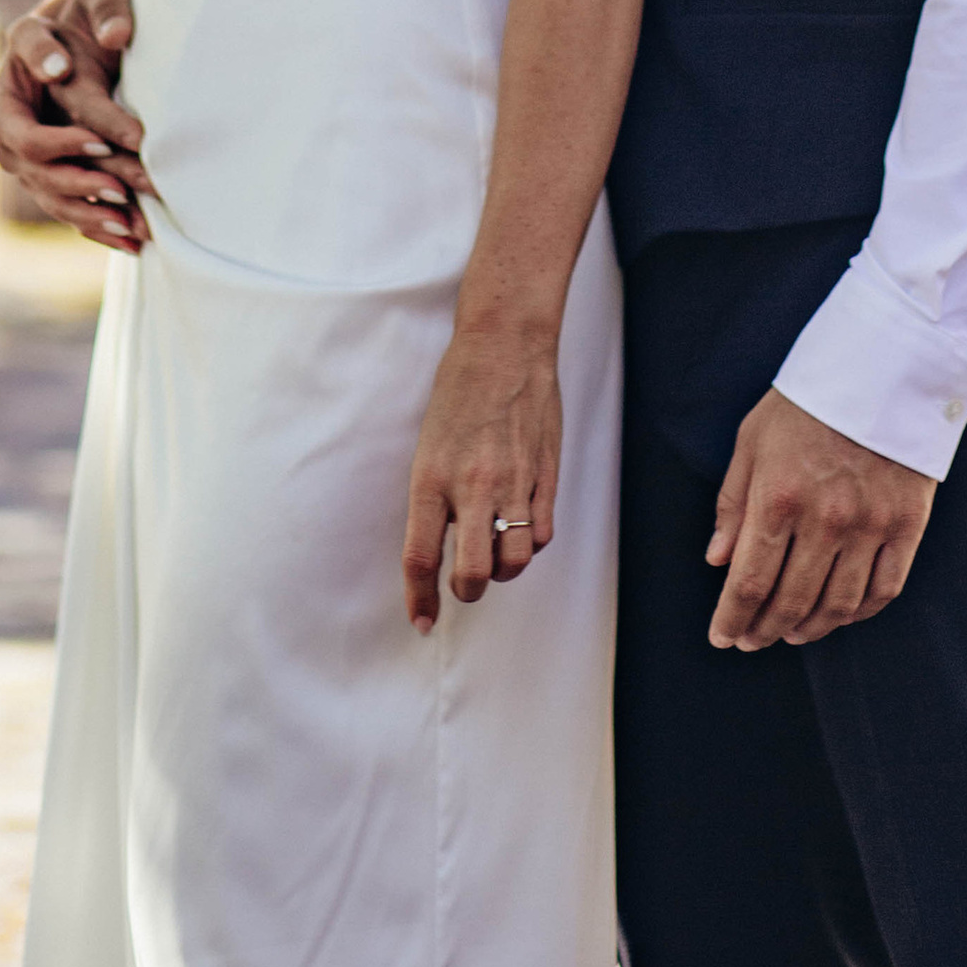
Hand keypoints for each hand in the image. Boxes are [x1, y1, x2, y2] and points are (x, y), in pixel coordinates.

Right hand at [0, 0, 152, 249]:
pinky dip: (103, 227)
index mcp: (9, 92)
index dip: (58, 144)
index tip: (101, 143)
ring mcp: (35, 157)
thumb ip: (102, 8)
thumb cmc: (96, 4)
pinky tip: (136, 241)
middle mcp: (14, 131)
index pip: (19, 133)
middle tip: (121, 189)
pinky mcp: (61, 173)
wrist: (101, 26)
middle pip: (35, 174)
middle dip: (79, 185)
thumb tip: (104, 43)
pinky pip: (74, 208)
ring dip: (92, 216)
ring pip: (54, 199)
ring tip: (132, 223)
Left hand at [401, 325, 562, 632]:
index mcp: (431, 477)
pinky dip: (529, 543)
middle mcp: (472, 486)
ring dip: (502, 570)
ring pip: (513, 562)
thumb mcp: (429, 444)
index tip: (422, 621)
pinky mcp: (546, 476)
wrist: (505, 345)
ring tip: (493, 553)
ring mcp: (513, 483)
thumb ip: (434, 496)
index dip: (421, 599)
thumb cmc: (460, 390)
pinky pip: (541, 534)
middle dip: (466, 590)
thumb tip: (439, 545)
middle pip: (471, 573)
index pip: (420, 556)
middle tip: (463, 581)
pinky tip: (519, 528)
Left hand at [706, 389, 934, 651]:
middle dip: (764, 630)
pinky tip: (840, 614)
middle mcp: (825, 518)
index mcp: (778, 496)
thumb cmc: (807, 403)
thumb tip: (717, 561)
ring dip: (810, 628)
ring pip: (838, 605)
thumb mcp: (753, 440)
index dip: (732, 618)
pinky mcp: (907, 525)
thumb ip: (734, 504)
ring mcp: (870, 525)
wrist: (882, 368)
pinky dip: (859, 613)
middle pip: (791, 601)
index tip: (723, 636)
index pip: (749, 581)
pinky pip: (884, 589)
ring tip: (791, 632)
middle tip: (752, 640)